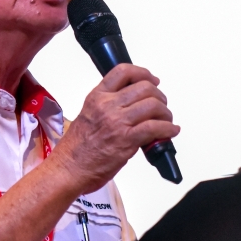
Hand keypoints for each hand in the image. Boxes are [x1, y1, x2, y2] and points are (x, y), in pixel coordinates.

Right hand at [49, 64, 179, 194]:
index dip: (143, 73)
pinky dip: (168, 128)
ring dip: (166, 112)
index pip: (123, 72)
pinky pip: (156, 127)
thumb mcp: (88, 115)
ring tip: (166, 120)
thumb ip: (108, 106)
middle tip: (162, 105)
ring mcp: (118, 122)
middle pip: (144, 88)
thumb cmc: (76, 148)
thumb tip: (132, 105)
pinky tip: (171, 131)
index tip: (152, 79)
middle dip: (159, 96)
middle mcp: (108, 105)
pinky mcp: (127, 139)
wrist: (69, 168)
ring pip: (153, 105)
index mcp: (97, 97)